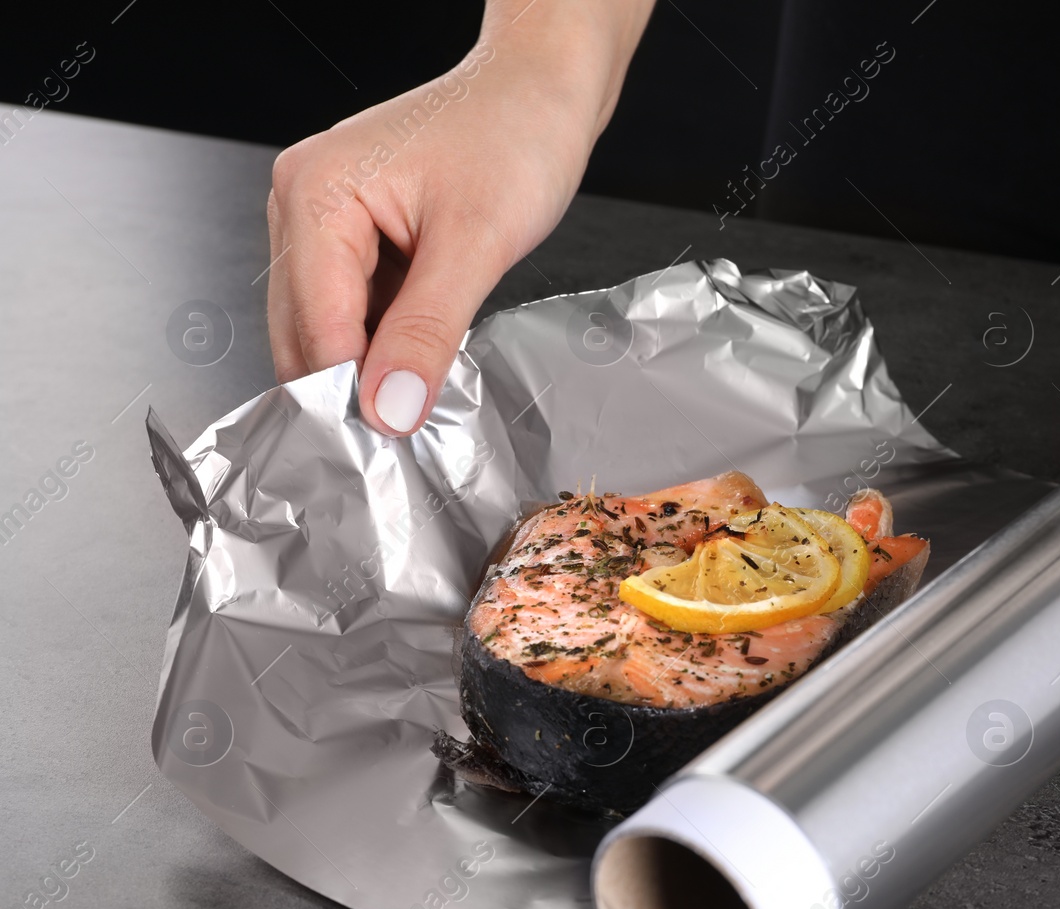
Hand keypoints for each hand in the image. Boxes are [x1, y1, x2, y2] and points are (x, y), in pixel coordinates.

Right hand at [266, 0, 652, 435]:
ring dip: (369, 373)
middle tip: (404, 446)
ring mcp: (323, 221)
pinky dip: (384, 347)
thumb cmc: (515, 135)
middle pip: (306, 335)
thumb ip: (427, 330)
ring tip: (419, 408)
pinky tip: (420, 369)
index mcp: (314, 195)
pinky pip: (356, 312)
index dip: (347, 396)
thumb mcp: (477, 242)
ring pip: (329, 330)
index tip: (386, 454)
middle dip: (351, 391)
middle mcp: (301, 204)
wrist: (543, 89)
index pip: (313, 327)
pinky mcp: (355, 237)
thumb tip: (388, 408)